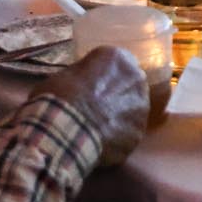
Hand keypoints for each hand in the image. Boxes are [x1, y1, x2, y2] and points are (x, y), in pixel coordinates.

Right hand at [37, 45, 149, 166]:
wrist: (64, 128)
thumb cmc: (59, 96)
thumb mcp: (64, 75)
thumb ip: (83, 75)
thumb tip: (82, 83)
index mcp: (118, 58)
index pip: (117, 64)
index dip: (104, 77)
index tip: (92, 87)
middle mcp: (136, 79)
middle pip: (129, 86)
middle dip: (116, 96)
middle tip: (97, 108)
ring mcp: (141, 108)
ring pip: (132, 112)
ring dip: (119, 118)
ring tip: (97, 129)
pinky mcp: (138, 133)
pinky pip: (128, 135)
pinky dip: (117, 140)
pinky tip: (100, 143)